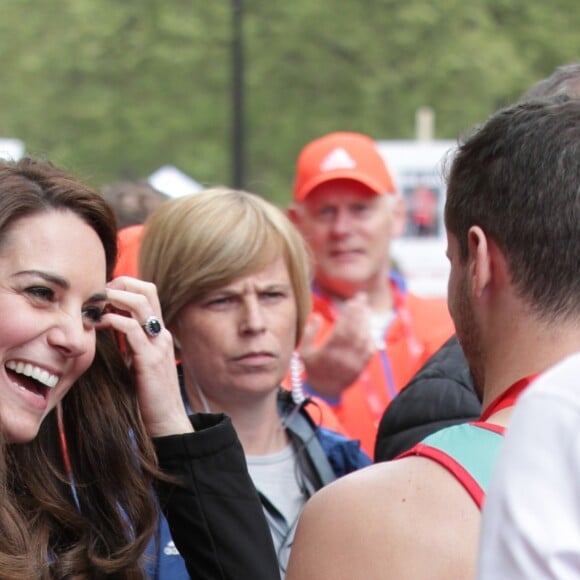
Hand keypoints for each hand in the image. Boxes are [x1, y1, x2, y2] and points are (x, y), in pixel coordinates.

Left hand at [99, 276, 192, 436]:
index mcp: (159, 333)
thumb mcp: (138, 361)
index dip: (125, 286)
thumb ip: (130, 343)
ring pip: (141, 303)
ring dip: (115, 297)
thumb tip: (109, 329)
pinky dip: (113, 320)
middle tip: (98, 294)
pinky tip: (99, 325)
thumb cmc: (149, 394)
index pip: (148, 294)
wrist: (167, 420)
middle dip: (121, 284)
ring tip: (96, 304)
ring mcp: (159, 344)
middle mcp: (162, 333)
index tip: (103, 295)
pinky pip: (132, 329)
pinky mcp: (151, 359)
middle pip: (147, 290)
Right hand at [299, 292, 374, 397]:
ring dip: (365, 321)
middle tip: (362, 299)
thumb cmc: (313, 368)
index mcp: (328, 351)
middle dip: (359, 312)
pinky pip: (369, 349)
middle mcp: (342, 357)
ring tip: (365, 309)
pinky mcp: (361, 366)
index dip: (348, 313)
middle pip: (355, 330)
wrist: (324, 390)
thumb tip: (317, 315)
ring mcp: (353, 363)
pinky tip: (369, 326)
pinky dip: (370, 336)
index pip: (342, 327)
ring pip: (363, 338)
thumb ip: (309, 332)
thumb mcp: (304, 351)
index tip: (352, 301)